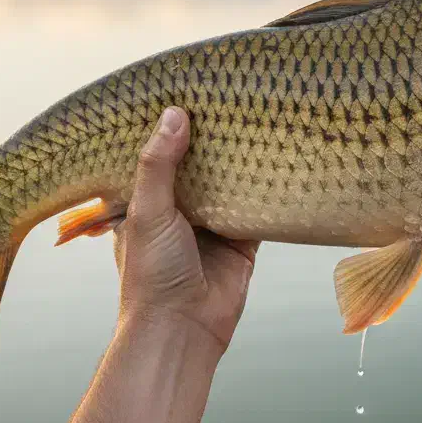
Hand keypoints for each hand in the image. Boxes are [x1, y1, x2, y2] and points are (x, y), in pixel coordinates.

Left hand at [113, 107, 257, 356]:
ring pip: (229, 182)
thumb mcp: (148, 212)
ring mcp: (212, 224)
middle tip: (226, 98)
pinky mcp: (242, 239)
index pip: (157, 156)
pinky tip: (276, 157)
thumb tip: (174, 114)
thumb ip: (159, 165)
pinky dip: (266, 187)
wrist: (184, 329)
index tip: (181, 93)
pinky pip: (257, 206)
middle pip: (197, 165)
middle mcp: (179, 210)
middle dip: (209, 140)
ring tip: (252, 118)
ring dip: (239, 161)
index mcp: (145, 203)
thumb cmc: (152, 275)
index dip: (167, 129)